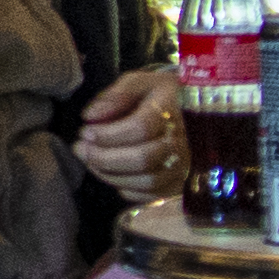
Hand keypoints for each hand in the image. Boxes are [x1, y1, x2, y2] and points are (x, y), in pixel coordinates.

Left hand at [70, 64, 183, 203]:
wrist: (198, 112)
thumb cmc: (163, 96)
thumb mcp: (140, 83)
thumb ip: (116, 95)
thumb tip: (90, 116)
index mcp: (172, 111)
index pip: (139, 128)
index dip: (107, 134)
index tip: (85, 131)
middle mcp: (184, 142)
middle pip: (142, 159)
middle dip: (103, 158)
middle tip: (81, 149)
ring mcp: (186, 166)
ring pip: (147, 181)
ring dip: (110, 175)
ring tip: (91, 161)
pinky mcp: (182, 184)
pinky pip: (153, 196)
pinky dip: (127, 189)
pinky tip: (113, 174)